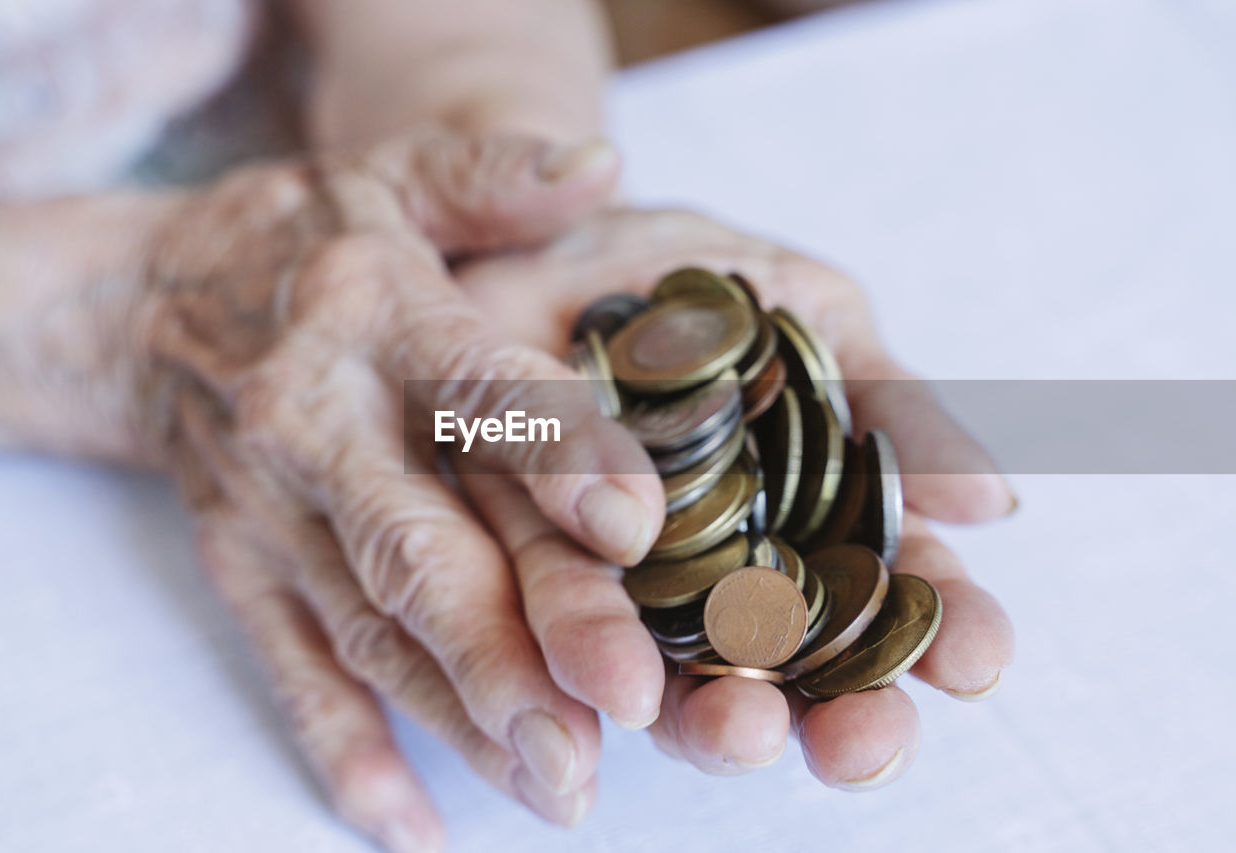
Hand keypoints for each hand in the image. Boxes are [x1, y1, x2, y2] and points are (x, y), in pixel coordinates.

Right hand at [144, 135, 669, 849]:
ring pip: (371, 628)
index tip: (639, 529)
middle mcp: (318, 424)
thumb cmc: (308, 240)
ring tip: (559, 785)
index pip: (475, 393)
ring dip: (463, 714)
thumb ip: (495, 173)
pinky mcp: (239, 571)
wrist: (147, 301)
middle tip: (611, 725)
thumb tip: (604, 168)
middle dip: (515, 640)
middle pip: (421, 544)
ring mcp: (270, 513)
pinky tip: (409, 821)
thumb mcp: (394, 177)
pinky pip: (288, 669)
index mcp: (378, 318)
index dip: (557, 457)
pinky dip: (347, 749)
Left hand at [456, 208, 1015, 784]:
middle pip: (803, 671)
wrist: (556, 232)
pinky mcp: (535, 565)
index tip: (977, 662)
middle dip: (841, 719)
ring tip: (743, 731)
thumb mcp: (810, 316)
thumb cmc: (698, 284)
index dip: (943, 633)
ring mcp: (634, 584)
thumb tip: (994, 501)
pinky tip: (616, 688)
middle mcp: (732, 575)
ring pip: (684, 679)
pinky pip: (557, 621)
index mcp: (817, 524)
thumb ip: (891, 403)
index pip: (898, 595)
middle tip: (864, 745)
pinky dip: (586, 655)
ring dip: (718, 719)